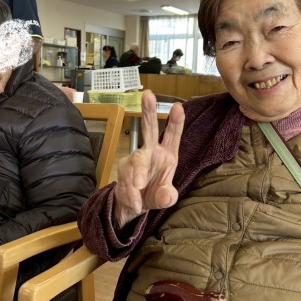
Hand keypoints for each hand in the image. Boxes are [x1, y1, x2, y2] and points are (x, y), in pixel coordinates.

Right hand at [113, 90, 184, 227]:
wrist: (133, 206)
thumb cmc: (155, 195)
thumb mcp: (166, 198)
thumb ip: (168, 197)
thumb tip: (166, 196)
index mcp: (167, 154)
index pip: (172, 135)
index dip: (175, 121)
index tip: (178, 106)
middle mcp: (151, 152)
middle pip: (149, 128)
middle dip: (148, 111)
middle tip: (148, 95)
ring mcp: (135, 158)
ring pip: (135, 161)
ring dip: (137, 177)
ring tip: (139, 194)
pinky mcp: (123, 168)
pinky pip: (125, 178)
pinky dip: (130, 193)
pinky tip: (135, 202)